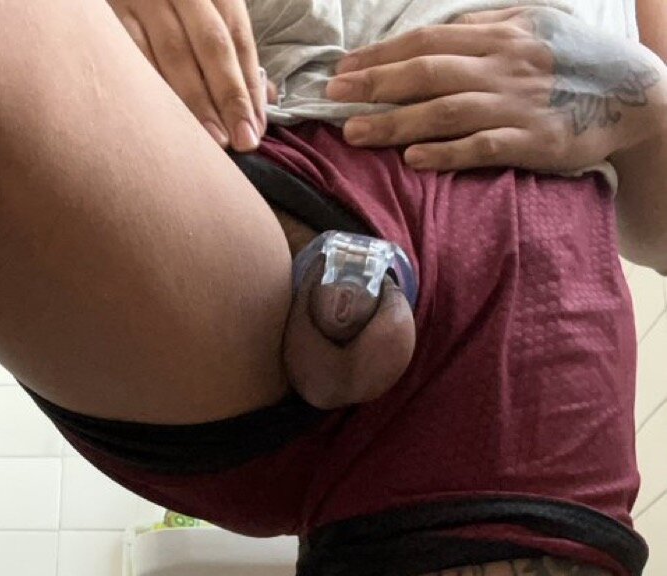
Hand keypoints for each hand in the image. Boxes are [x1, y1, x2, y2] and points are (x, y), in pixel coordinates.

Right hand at [108, 0, 266, 149]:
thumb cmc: (171, 3)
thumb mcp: (207, 8)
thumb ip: (233, 47)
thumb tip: (266, 97)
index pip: (237, 37)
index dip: (248, 85)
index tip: (256, 128)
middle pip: (212, 45)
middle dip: (230, 96)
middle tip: (241, 141)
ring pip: (173, 54)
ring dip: (195, 102)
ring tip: (211, 141)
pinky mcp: (110, 14)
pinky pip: (133, 56)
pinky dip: (151, 90)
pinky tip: (165, 122)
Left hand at [326, 6, 666, 172]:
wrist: (630, 93)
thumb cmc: (569, 63)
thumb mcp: (528, 30)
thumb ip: (482, 31)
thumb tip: (431, 37)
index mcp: (498, 35)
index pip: (426, 43)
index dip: (381, 56)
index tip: (342, 69)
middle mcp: (502, 66)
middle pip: (426, 73)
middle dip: (374, 84)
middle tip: (332, 97)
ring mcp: (515, 105)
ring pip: (444, 111)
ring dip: (394, 122)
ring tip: (354, 133)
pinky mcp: (530, 142)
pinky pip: (480, 147)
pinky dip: (444, 153)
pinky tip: (412, 159)